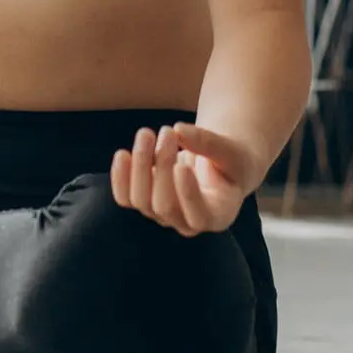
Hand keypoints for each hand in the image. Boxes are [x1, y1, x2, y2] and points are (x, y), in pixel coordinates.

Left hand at [110, 122, 253, 236]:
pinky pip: (125, 198)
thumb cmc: (231, 160)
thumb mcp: (230, 151)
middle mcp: (187, 222)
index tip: (182, 165)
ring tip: (147, 133)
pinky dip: (120, 177)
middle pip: (164, 205)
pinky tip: (122, 154)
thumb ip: (209, 143)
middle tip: (168, 131)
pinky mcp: (145, 201)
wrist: (218, 164)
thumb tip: (179, 130)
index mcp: (217, 216)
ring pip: (141, 200)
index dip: (187, 195)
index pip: (198, 217)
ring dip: (141, 163)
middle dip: (163, 165)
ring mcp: (163, 215)